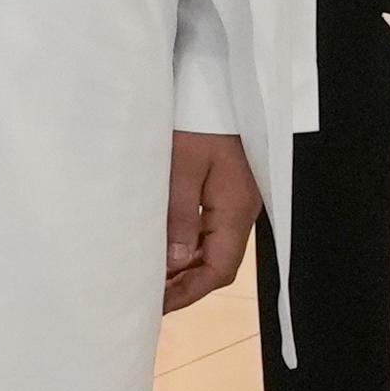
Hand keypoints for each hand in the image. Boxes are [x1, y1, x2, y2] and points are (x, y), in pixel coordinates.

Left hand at [162, 133, 260, 312]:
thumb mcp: (182, 166)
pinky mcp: (227, 191)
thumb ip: (180, 216)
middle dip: (185, 285)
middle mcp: (242, 212)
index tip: (157, 305)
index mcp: (236, 210)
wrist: (217, 85)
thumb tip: (175, 262)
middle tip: (147, 296)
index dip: (190, 292)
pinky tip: (165, 249)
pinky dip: (188, 248)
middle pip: (219, 264)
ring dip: (185, 268)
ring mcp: (237, 202)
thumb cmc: (200, 121)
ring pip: (214, 250)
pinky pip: (211, 231)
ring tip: (151, 278)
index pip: (220, 269)